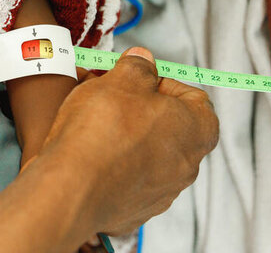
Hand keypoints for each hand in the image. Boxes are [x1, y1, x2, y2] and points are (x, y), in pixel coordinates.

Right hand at [39, 47, 219, 235]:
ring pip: (144, 151)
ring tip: (88, 119)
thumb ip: (138, 67)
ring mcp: (161, 192)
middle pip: (165, 124)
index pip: (193, 97)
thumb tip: (143, 62)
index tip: (134, 77)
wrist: (73, 187)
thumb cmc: (104, 131)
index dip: (161, 81)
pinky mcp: (134, 209)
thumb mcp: (122, 80)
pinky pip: (124, 176)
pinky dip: (109, 162)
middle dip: (136, 106)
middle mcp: (187, 165)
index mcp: (196, 130)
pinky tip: (86, 150)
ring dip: (122, 133)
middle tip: (106, 93)